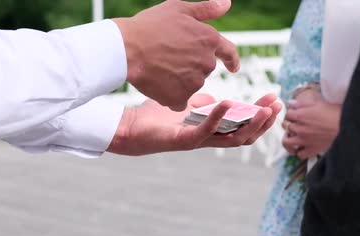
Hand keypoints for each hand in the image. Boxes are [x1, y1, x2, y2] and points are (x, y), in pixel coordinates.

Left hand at [106, 93, 281, 155]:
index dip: (260, 115)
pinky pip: (205, 131)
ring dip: (250, 125)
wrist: (130, 127)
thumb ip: (201, 103)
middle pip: (244, 135)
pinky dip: (217, 118)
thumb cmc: (155, 118)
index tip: (274, 99)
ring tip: (264, 110)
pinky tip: (228, 103)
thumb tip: (216, 99)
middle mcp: (207, 138)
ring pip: (232, 139)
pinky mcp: (183, 140)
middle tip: (277, 105)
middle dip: (263, 121)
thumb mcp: (184, 105)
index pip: (243, 125)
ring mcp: (197, 141)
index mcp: (210, 129)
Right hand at [112, 0, 238, 110]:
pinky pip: (179, 101)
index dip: (231, 60)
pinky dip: (171, 96)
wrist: (126, 50)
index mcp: (209, 39)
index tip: (233, 67)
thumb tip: (226, 4)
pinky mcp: (179, 97)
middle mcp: (206, 62)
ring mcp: (193, 82)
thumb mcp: (178, 8)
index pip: (229, 52)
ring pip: (191, 84)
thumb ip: (206, 9)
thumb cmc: (149, 26)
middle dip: (191, 64)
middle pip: (204, 68)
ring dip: (180, 80)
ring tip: (159, 69)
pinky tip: (159, 86)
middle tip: (168, 57)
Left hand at [281, 91, 341, 159]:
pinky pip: (300, 154)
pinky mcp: (312, 150)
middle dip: (289, 124)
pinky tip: (303, 148)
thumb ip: (302, 103)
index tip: (295, 114)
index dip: (291, 113)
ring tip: (294, 137)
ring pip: (287, 142)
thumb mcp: (319, 103)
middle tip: (296, 123)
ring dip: (289, 139)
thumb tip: (290, 103)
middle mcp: (300, 128)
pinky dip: (300, 152)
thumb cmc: (336, 112)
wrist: (348, 126)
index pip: (287, 114)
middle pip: (286, 126)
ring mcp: (304, 140)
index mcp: (301, 115)